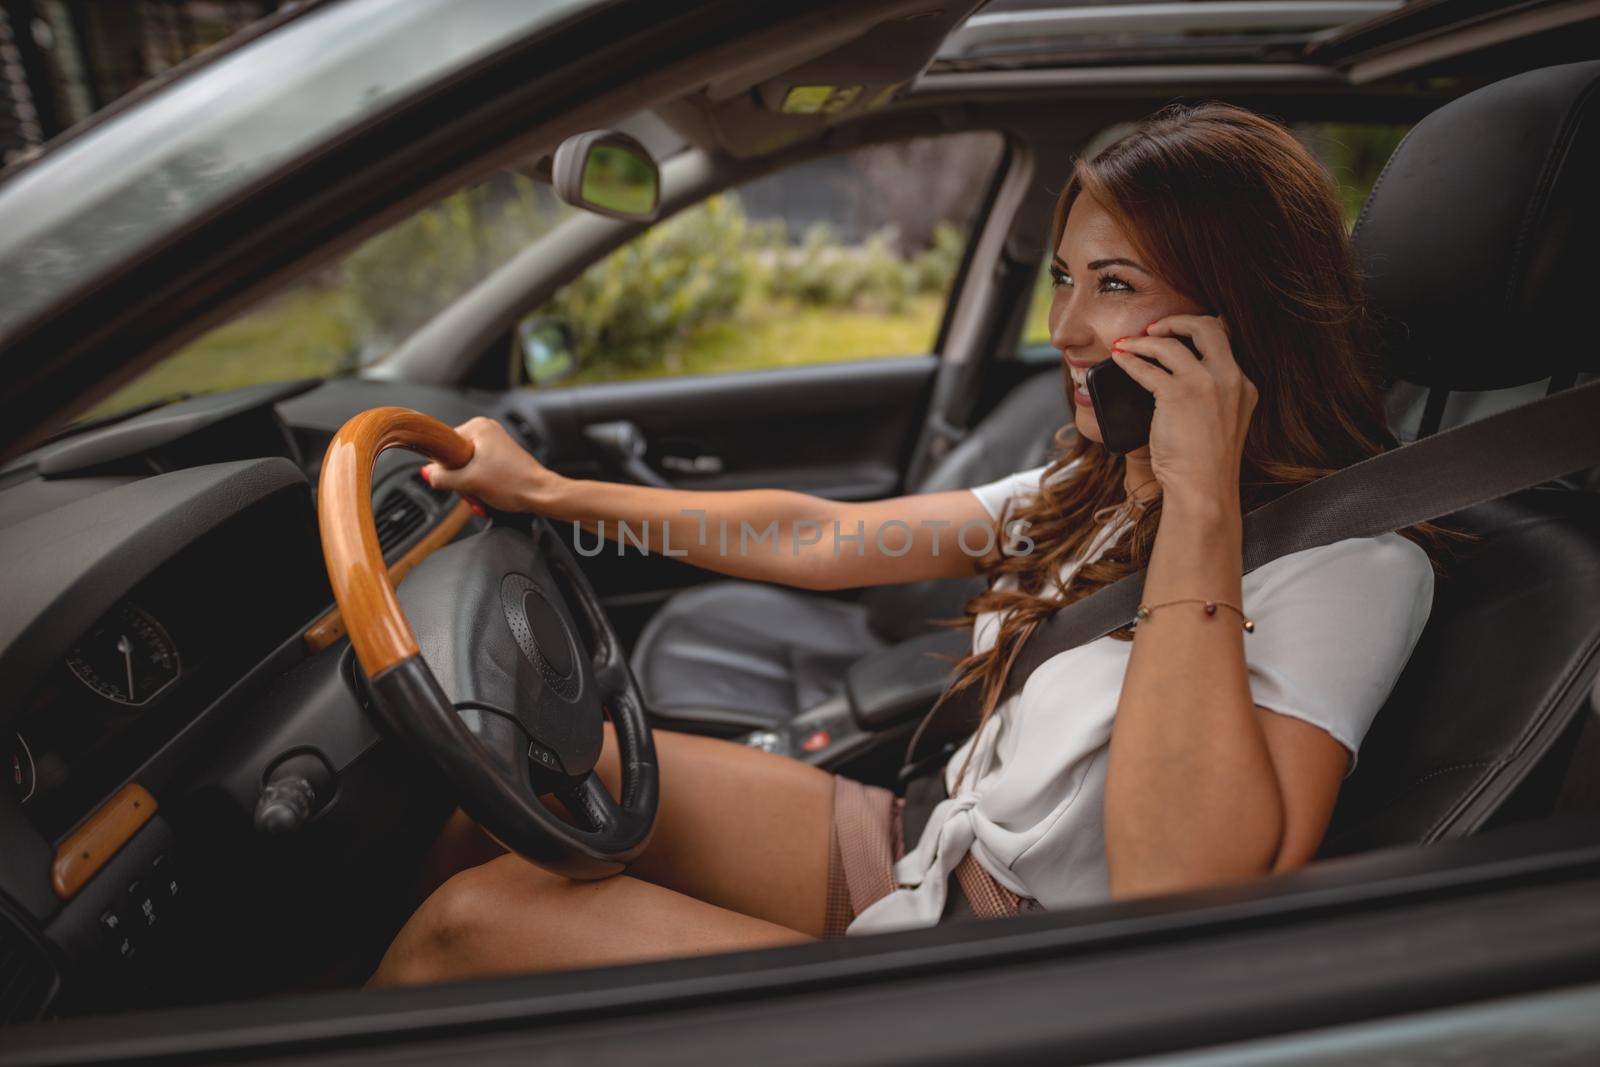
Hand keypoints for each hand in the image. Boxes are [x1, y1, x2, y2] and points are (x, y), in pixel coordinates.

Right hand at [420, 417, 563, 514]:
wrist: (541, 495)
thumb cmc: (514, 483)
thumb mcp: (468, 482)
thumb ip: (441, 477)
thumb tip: (427, 473)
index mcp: (478, 426)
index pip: (443, 446)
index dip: (445, 467)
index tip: (454, 480)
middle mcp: (487, 431)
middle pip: (455, 459)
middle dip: (461, 482)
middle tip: (471, 492)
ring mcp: (496, 445)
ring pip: (467, 469)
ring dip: (471, 488)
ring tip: (482, 497)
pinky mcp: (502, 459)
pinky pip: (480, 472)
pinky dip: (480, 487)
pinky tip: (487, 498)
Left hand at [1108, 314, 1256, 508]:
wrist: (1204, 489)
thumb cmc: (1205, 466)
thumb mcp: (1222, 424)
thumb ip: (1212, 398)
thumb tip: (1175, 380)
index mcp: (1244, 386)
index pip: (1224, 342)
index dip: (1198, 331)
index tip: (1176, 333)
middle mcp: (1231, 379)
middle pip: (1207, 327)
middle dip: (1178, 321)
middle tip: (1154, 328)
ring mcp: (1206, 384)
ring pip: (1171, 343)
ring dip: (1143, 340)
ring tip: (1127, 343)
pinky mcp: (1179, 394)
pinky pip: (1147, 367)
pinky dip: (1130, 360)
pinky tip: (1119, 360)